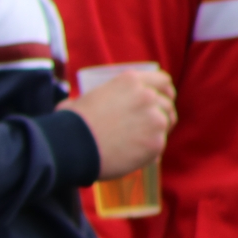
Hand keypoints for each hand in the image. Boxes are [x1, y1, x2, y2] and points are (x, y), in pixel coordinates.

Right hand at [58, 67, 175, 178]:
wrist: (71, 146)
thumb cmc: (71, 123)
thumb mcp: (83, 98)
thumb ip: (97, 98)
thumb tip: (84, 104)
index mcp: (130, 81)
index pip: (162, 81)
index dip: (163, 92)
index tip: (160, 101)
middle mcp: (147, 96)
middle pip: (167, 104)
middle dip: (160, 115)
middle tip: (148, 127)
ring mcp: (154, 119)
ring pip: (166, 125)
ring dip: (156, 132)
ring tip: (138, 143)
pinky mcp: (156, 143)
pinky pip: (159, 146)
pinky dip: (149, 152)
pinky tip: (133, 156)